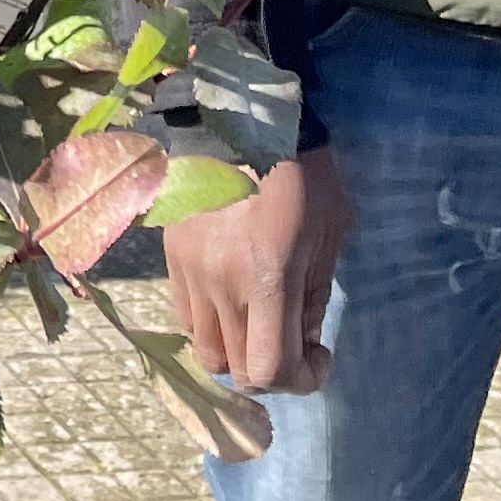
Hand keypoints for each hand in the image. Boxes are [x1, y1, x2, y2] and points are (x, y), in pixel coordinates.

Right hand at [165, 144, 351, 400]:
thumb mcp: (329, 234)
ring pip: (205, 350)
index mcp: (267, 277)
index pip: (270, 369)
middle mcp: (221, 284)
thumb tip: (304, 340)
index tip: (318, 355)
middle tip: (293, 341)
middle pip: (237, 369)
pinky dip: (211, 323)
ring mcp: (190, 271)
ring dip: (237, 351)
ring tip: (257, 323)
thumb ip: (314, 295)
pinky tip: (230, 297)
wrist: (239, 120)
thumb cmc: (301, 175)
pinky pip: (186, 316)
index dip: (301, 380)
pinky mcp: (171, 256)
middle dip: (273, 369)